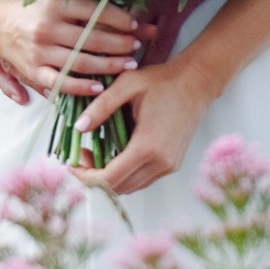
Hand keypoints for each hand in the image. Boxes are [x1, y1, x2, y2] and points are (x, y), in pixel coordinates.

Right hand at [0, 0, 155, 100]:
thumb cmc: (33, 8)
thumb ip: (82, 3)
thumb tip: (119, 8)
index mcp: (54, 3)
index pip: (94, 10)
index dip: (118, 18)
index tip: (135, 24)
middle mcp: (47, 26)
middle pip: (92, 38)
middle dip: (120, 43)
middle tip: (136, 46)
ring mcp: (39, 50)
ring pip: (82, 61)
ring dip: (109, 65)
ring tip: (128, 65)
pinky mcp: (33, 70)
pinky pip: (61, 82)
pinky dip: (81, 87)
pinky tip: (99, 87)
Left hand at [67, 54, 219, 196]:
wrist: (197, 82)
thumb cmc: (163, 81)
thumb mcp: (127, 85)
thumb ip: (100, 107)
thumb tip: (78, 128)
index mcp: (147, 146)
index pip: (109, 179)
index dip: (86, 177)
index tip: (72, 164)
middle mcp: (160, 162)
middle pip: (119, 188)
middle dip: (94, 177)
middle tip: (82, 155)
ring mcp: (169, 166)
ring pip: (131, 186)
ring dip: (110, 177)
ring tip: (97, 152)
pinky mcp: (173, 164)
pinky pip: (143, 179)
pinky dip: (125, 173)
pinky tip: (117, 152)